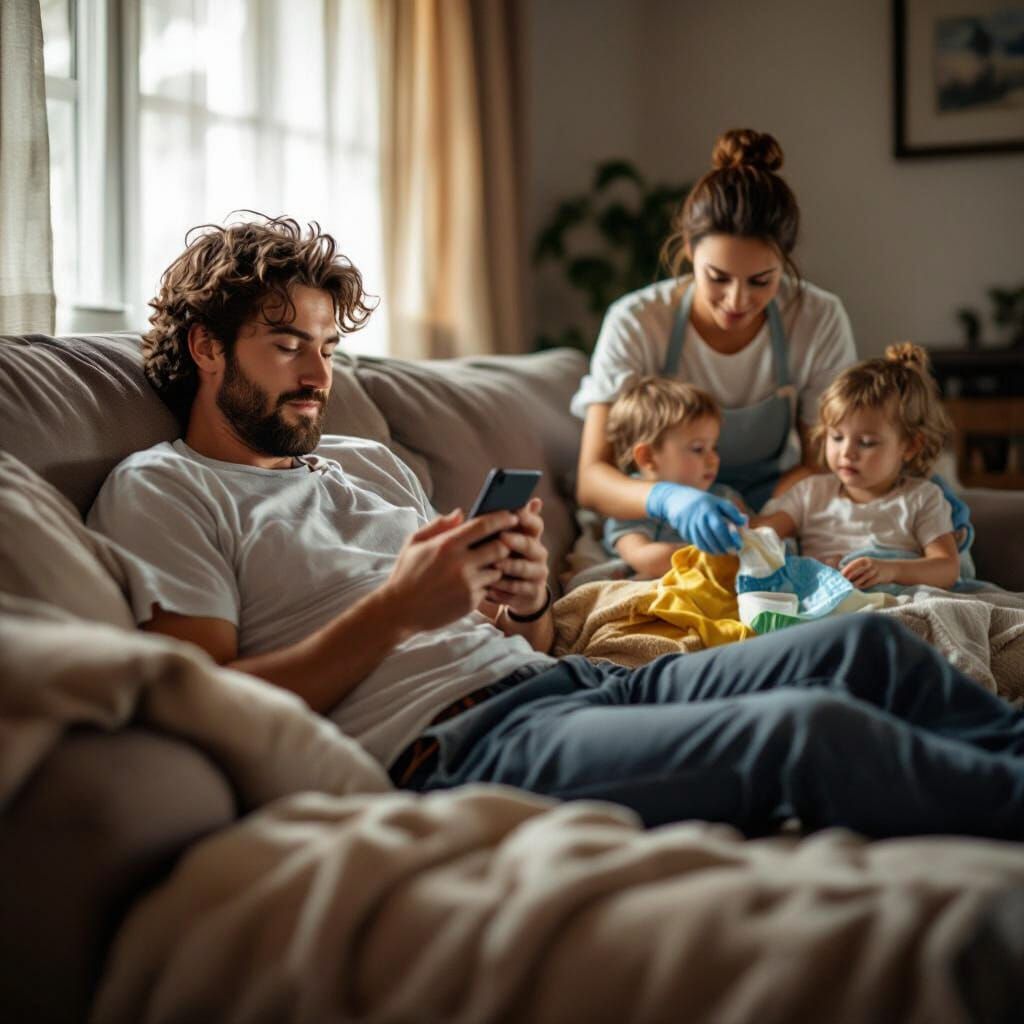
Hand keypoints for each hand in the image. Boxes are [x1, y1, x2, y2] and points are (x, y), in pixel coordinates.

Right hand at [384, 508, 516, 633]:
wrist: (400, 610)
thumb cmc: (406, 574)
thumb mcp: (415, 543)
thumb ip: (439, 525)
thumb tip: (461, 513)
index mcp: (447, 544)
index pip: (484, 526)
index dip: (502, 519)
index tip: (511, 517)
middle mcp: (461, 563)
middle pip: (500, 548)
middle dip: (504, 544)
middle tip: (501, 543)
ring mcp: (468, 584)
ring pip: (498, 570)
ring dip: (495, 566)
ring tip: (485, 565)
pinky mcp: (471, 602)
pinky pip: (488, 588)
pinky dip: (485, 584)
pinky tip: (474, 583)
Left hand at [485, 497, 549, 616]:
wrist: (515, 592)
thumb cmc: (502, 558)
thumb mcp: (501, 539)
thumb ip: (503, 522)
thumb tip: (509, 503)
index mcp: (530, 537)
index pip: (535, 524)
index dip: (528, 517)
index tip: (516, 512)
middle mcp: (538, 553)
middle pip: (531, 545)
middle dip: (516, 541)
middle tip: (502, 537)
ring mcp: (537, 573)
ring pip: (525, 568)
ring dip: (509, 566)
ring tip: (494, 565)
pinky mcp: (533, 591)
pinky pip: (518, 589)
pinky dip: (503, 588)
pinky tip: (490, 587)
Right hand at [646, 482, 746, 555]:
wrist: (677, 499)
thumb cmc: (704, 503)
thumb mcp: (718, 502)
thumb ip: (732, 512)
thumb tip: (744, 522)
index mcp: (709, 506)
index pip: (721, 524)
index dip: (731, 535)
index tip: (739, 542)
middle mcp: (699, 515)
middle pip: (713, 534)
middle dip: (725, 544)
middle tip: (734, 551)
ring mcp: (690, 523)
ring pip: (705, 541)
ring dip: (716, 549)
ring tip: (725, 552)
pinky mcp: (685, 531)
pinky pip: (697, 543)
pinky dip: (707, 549)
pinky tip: (714, 550)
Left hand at [840, 557, 894, 589]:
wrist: (893, 569)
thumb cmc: (875, 568)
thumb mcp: (866, 564)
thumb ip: (856, 567)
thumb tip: (842, 573)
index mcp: (863, 560)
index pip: (851, 565)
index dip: (844, 572)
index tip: (838, 578)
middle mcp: (868, 564)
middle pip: (855, 572)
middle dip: (847, 579)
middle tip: (842, 585)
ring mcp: (874, 571)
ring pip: (861, 579)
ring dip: (854, 584)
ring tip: (849, 588)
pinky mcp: (878, 578)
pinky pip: (868, 583)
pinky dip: (862, 586)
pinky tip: (859, 588)